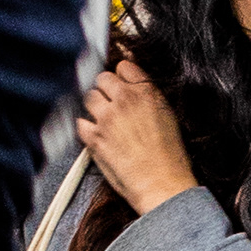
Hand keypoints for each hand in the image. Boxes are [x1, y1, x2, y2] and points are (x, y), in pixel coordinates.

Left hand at [79, 51, 195, 217]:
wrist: (161, 183)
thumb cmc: (170, 157)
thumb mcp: (169, 117)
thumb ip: (150, 98)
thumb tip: (137, 90)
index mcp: (147, 92)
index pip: (124, 67)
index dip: (122, 77)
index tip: (122, 85)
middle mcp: (125, 100)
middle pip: (103, 78)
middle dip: (106, 89)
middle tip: (111, 103)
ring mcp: (107, 117)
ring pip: (89, 96)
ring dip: (94, 105)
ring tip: (103, 118)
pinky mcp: (94, 137)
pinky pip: (80, 122)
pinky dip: (86, 127)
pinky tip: (96, 134)